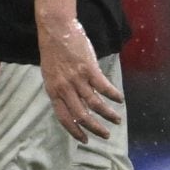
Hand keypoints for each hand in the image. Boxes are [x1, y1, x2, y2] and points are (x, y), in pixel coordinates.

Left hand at [38, 14, 123, 140]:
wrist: (56, 29)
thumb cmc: (53, 50)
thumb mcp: (51, 74)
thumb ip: (60, 89)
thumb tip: (71, 103)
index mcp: (53, 91)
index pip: (64, 118)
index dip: (75, 131)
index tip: (85, 140)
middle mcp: (64, 88)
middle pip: (81, 115)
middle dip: (95, 128)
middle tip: (106, 135)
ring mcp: (77, 78)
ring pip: (95, 103)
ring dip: (107, 114)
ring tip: (116, 119)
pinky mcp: (89, 68)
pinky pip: (103, 87)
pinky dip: (113, 95)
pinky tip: (119, 99)